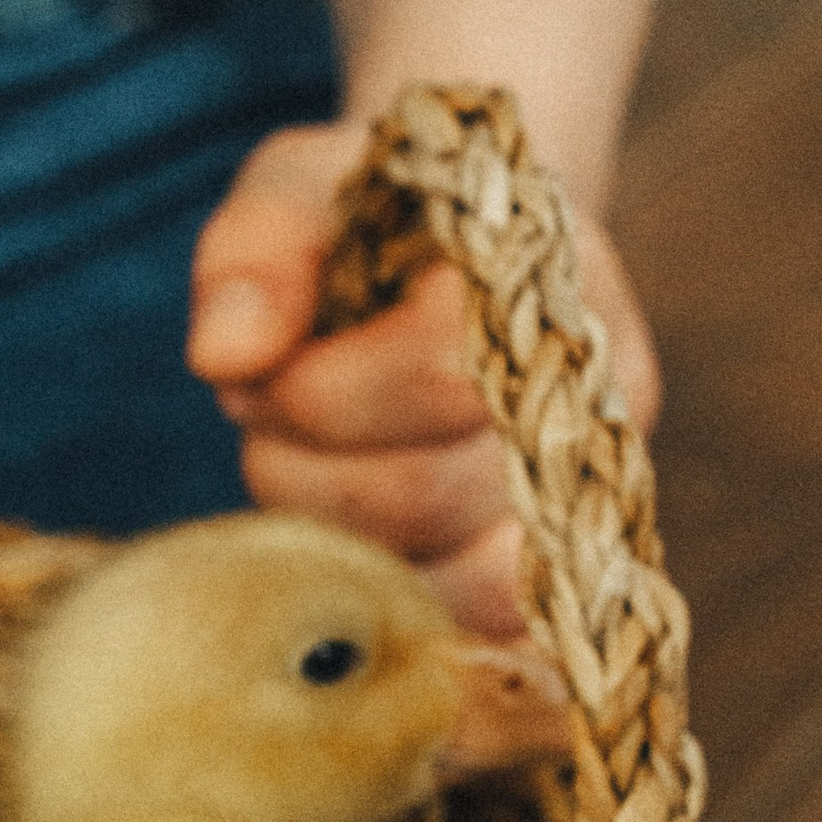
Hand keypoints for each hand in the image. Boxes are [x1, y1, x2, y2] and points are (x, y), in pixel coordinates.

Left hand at [187, 116, 661, 635]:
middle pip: (425, 492)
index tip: (263, 372)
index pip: (437, 373)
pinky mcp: (561, 576)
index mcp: (541, 280)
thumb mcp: (299, 189)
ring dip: (337, 543)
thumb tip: (225, 360)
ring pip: (450, 584)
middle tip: (268, 422)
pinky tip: (353, 538)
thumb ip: (258, 253)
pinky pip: (478, 633)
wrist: (450, 254)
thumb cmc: (367, 219)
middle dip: (302, 468)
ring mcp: (589, 497)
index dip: (317, 393)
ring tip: (311, 470)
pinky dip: (393, 605)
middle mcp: (596, 395)